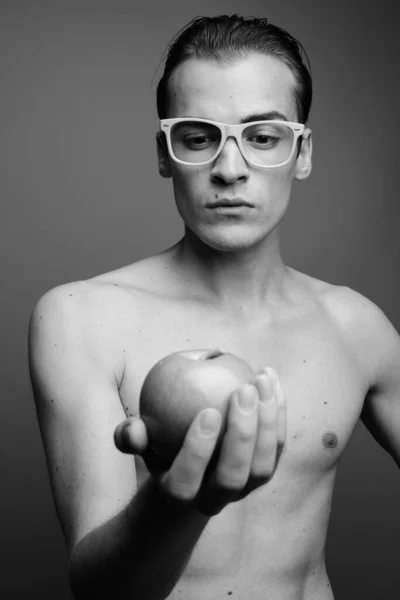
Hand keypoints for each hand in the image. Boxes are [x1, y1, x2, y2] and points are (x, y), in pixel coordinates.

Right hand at [114, 367, 285, 515]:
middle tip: (243, 390)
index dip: (198, 451)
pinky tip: (268, 377)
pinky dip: (278, 412)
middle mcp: (215, 499)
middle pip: (232, 477)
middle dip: (241, 435)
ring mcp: (244, 490)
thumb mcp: (142, 440)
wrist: (193, 466)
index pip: (186, 482)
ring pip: (262, 467)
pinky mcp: (265, 471)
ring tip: (260, 379)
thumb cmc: (161, 443)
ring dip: (267, 422)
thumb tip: (132, 428)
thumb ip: (132, 435)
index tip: (208, 411)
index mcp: (180, 493)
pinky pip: (277, 446)